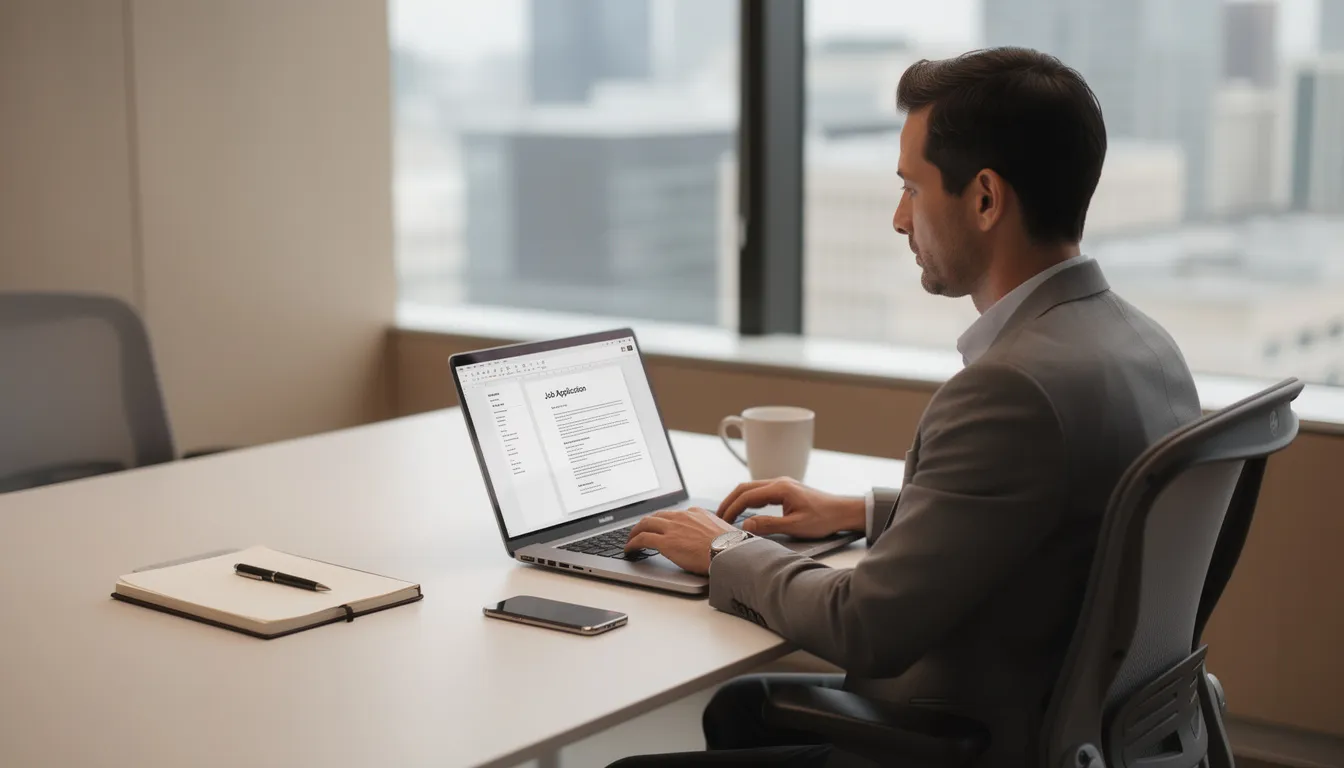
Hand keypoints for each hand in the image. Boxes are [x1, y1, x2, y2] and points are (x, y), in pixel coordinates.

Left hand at [624, 508, 735, 575]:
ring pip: (645, 524)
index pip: (674, 514)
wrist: (729, 553)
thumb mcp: (722, 533)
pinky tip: (629, 549)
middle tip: (640, 531)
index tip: (661, 527)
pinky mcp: (665, 542)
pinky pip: (642, 539)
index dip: (664, 521)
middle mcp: (682, 517)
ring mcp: (672, 528)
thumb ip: (712, 533)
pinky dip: (633, 542)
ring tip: (631, 539)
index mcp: (696, 513)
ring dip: (635, 532)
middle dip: (646, 523)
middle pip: (657, 516)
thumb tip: (714, 542)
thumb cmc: (730, 548)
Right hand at [717, 478, 864, 539]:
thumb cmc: (823, 519)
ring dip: (738, 500)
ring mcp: (783, 484)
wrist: (843, 512)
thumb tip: (745, 525)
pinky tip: (746, 511)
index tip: (721, 520)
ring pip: (752, 488)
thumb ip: (768, 525)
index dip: (731, 508)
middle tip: (718, 516)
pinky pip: (761, 491)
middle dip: (729, 501)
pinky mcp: (786, 490)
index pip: (746, 496)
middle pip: (745, 488)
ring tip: (728, 514)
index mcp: (780, 488)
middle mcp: (779, 482)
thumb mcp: (795, 526)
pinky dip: (748, 500)